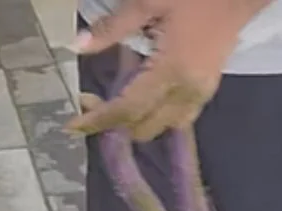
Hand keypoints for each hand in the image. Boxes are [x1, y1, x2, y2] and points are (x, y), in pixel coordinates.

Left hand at [64, 0, 255, 140]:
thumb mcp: (148, 2)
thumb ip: (113, 27)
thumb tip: (79, 46)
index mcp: (170, 71)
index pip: (129, 108)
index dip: (100, 119)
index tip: (74, 126)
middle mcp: (186, 92)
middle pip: (145, 125)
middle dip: (116, 121)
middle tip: (93, 99)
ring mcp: (200, 94)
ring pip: (163, 126)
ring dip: (138, 121)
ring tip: (117, 100)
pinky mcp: (207, 89)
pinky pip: (179, 117)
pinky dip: (158, 115)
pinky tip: (144, 97)